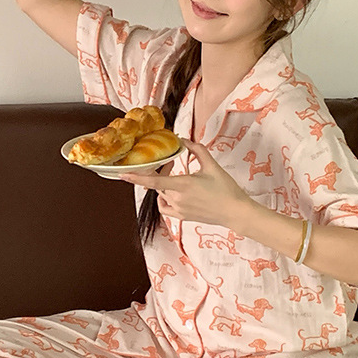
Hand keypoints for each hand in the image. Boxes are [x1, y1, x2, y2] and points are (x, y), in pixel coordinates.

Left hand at [119, 138, 254, 227]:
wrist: (235, 212)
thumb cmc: (226, 189)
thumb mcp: (212, 165)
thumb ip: (196, 149)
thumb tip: (183, 139)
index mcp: (183, 185)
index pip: (153, 181)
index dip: (136, 178)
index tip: (122, 174)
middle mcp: (177, 199)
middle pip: (158, 184)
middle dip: (160, 172)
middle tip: (171, 163)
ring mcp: (179, 210)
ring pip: (162, 195)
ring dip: (164, 185)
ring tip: (178, 178)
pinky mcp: (182, 217)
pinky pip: (165, 207)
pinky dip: (165, 199)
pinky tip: (172, 193)